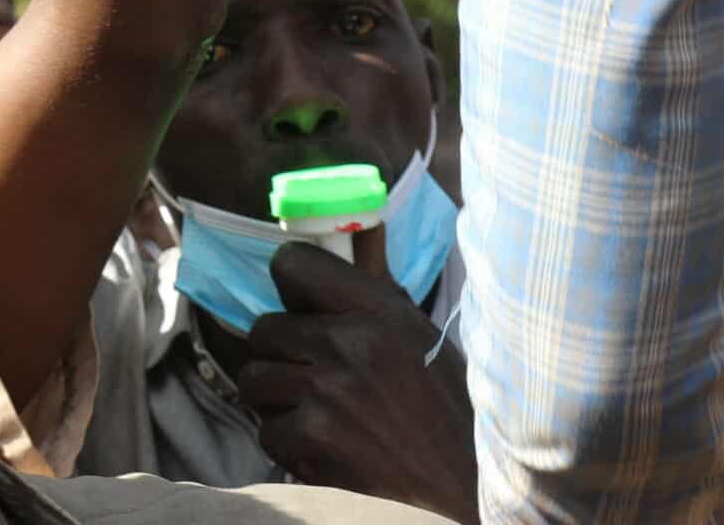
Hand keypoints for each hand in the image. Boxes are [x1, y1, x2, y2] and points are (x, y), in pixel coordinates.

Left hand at [239, 237, 479, 524]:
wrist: (469, 481)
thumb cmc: (448, 405)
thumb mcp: (417, 334)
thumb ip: (370, 296)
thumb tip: (345, 242)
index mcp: (378, 310)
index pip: (291, 265)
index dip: (289, 286)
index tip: (298, 306)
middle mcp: (349, 344)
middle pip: (263, 329)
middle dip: (278, 353)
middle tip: (304, 372)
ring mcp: (329, 393)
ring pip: (254, 380)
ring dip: (275, 399)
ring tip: (309, 409)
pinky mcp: (316, 440)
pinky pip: (267, 431)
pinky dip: (288, 443)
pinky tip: (320, 445)